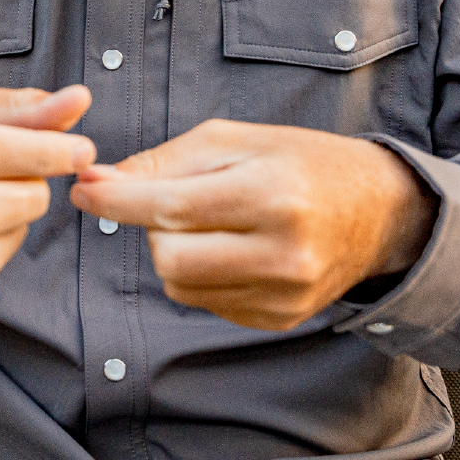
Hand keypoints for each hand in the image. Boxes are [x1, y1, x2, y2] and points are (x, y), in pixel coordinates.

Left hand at [69, 121, 437, 331]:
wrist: (378, 212)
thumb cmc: (300, 162)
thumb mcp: (237, 140)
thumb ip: (165, 162)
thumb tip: (97, 182)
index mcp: (271, 194)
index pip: (172, 207)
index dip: (117, 201)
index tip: (82, 188)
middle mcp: (281, 252)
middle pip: (170, 257)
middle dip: (154, 229)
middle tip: (174, 203)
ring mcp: (282, 294)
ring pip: (180, 286)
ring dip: (174, 254)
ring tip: (210, 224)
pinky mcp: (278, 319)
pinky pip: (205, 303)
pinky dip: (200, 276)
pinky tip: (231, 250)